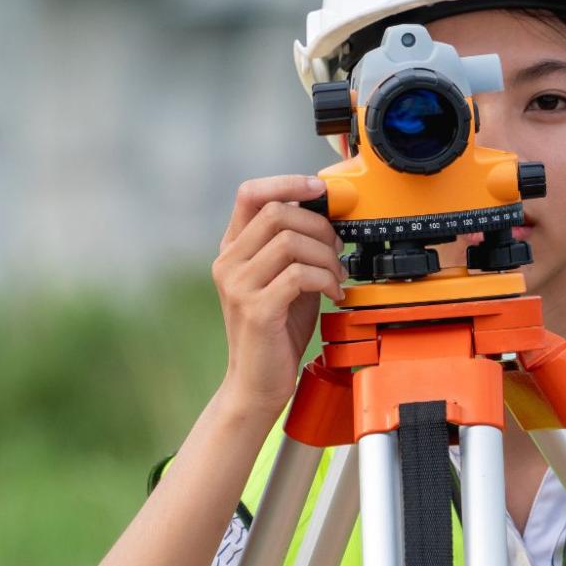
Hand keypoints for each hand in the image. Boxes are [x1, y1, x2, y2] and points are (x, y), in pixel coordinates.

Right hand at [210, 175, 346, 425]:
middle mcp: (229, 262)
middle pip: (278, 211)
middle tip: (337, 251)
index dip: (287, 182)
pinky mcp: (255, 309)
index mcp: (233, 249)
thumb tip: (329, 214)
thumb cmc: (276, 331)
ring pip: (291, 241)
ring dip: (327, 256)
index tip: (320, 189)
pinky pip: (299, 275)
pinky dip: (326, 281)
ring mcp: (238, 285)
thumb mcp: (285, 279)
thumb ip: (296, 247)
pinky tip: (332, 295)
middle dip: (320, 226)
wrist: (256, 384)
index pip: (249, 193)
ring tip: (336, 278)